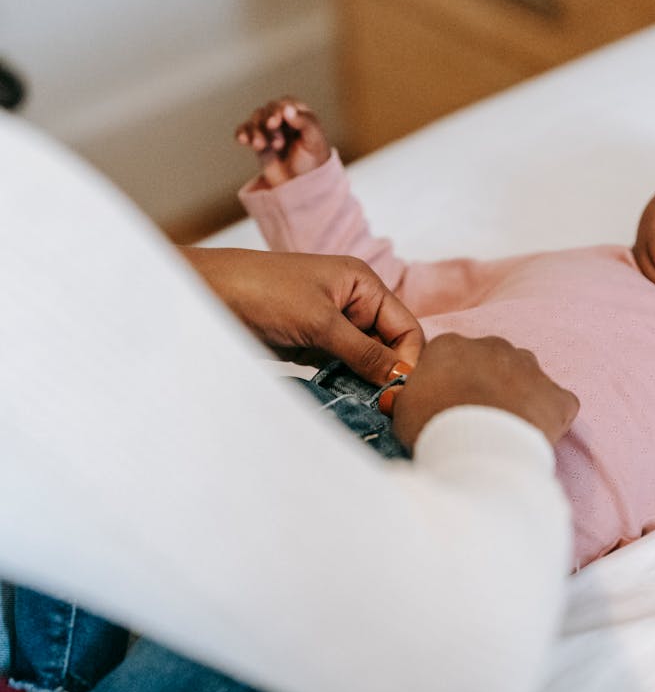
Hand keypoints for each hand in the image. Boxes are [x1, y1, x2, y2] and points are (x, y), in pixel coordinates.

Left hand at [180, 247, 423, 383]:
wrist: (209, 295)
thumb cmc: (264, 293)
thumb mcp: (321, 323)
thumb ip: (365, 352)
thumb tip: (402, 379)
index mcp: (364, 285)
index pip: (406, 327)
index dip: (409, 360)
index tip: (400, 393)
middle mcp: (353, 304)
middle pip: (389, 346)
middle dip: (387, 374)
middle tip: (382, 406)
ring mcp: (333, 326)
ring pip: (366, 361)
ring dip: (366, 383)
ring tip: (364, 405)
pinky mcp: (312, 345)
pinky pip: (341, 368)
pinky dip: (344, 384)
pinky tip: (343, 399)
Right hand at [235, 97, 330, 187]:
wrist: (302, 187)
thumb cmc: (314, 163)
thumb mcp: (315, 142)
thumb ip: (305, 122)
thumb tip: (287, 109)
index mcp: (299, 114)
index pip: (285, 104)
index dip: (277, 110)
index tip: (274, 123)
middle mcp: (283, 119)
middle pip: (268, 111)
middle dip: (268, 124)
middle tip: (277, 144)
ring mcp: (269, 130)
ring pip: (255, 120)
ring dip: (255, 131)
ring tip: (259, 146)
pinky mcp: (258, 141)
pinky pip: (245, 131)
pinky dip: (242, 133)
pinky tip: (242, 140)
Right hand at [392, 333, 578, 448]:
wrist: (480, 448)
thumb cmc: (433, 426)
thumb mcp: (402, 410)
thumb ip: (408, 396)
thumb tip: (403, 397)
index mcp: (451, 344)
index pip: (449, 357)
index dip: (447, 383)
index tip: (444, 406)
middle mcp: (494, 346)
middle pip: (490, 362)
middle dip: (486, 385)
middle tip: (475, 418)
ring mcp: (531, 368)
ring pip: (525, 378)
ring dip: (517, 397)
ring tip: (503, 429)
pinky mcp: (559, 396)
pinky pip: (556, 405)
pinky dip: (548, 419)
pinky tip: (532, 437)